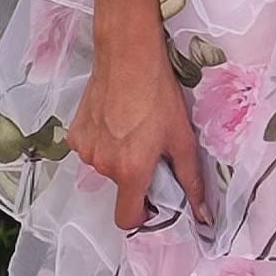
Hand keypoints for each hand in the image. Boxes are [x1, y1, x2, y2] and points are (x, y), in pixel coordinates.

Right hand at [65, 20, 209, 233]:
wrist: (128, 57)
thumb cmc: (158, 95)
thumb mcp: (182, 138)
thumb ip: (191, 180)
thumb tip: (202, 214)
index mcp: (131, 171)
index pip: (127, 218)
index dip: (142, 215)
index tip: (153, 201)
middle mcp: (103, 166)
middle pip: (120, 187)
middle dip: (135, 175)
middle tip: (150, 147)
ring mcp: (85, 150)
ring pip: (105, 168)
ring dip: (119, 157)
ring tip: (133, 128)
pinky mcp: (74, 134)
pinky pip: (91, 149)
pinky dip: (103, 142)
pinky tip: (115, 119)